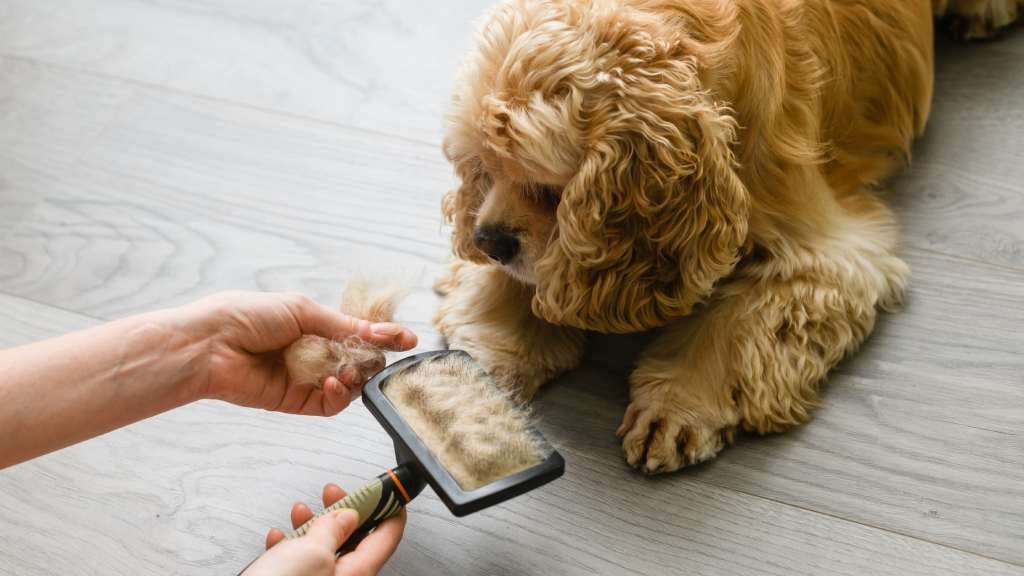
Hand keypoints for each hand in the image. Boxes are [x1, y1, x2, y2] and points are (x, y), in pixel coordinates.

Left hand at [178, 291, 417, 415]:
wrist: (209, 344)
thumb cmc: (247, 316)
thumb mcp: (302, 310)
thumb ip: (342, 326)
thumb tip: (379, 334)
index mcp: (313, 324)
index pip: (358, 332)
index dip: (383, 336)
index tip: (407, 339)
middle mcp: (313, 352)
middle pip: (359, 359)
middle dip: (372, 358)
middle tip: (377, 355)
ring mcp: (306, 377)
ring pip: (349, 384)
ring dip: (355, 377)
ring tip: (348, 370)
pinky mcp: (295, 401)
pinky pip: (329, 404)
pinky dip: (338, 396)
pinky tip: (332, 383)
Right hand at [243, 483, 405, 575]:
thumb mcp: (312, 552)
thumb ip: (333, 531)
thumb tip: (348, 516)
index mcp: (358, 572)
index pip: (388, 535)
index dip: (389, 508)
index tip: (386, 489)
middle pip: (355, 539)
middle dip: (343, 512)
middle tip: (334, 493)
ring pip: (325, 548)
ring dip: (312, 525)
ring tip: (300, 511)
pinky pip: (301, 563)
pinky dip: (290, 545)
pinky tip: (278, 538)